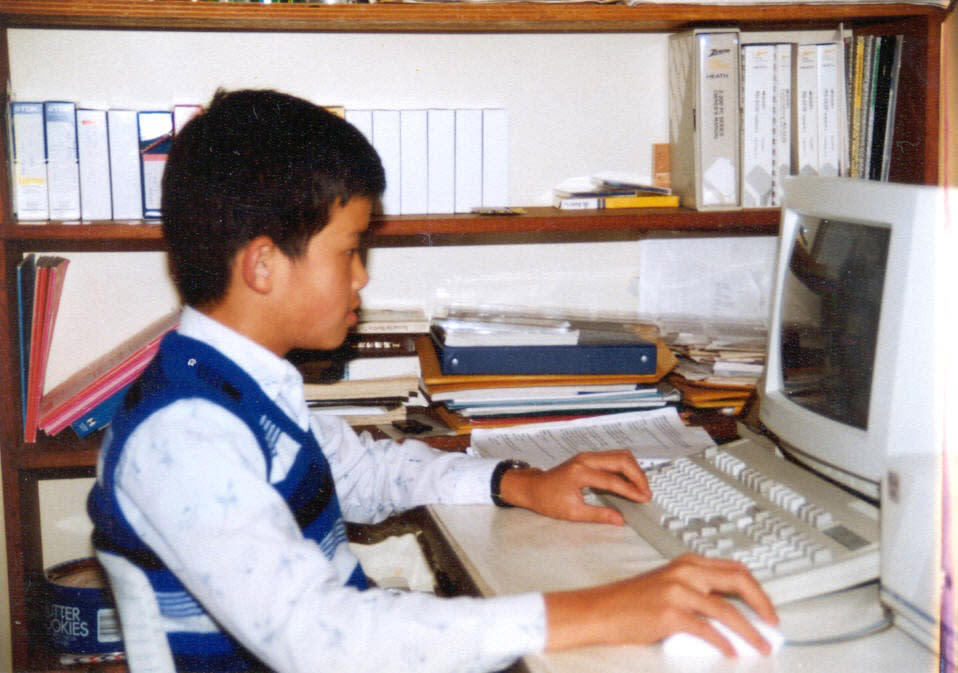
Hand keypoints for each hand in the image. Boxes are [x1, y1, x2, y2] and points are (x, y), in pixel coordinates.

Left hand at [498, 450, 650, 524]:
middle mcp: (585, 459)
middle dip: (638, 475)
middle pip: (621, 459)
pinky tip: (630, 482)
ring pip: (619, 455)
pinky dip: (625, 467)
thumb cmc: (548, 500)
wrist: (533, 487)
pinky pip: (613, 457)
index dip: (631, 490)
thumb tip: (620, 520)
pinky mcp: (589, 457)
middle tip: (646, 492)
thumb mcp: (573, 513)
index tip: (643, 499)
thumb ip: (598, 515)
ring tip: (641, 488)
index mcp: (580, 472)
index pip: (613, 480)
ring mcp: (587, 456)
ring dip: (634, 469)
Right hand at [545, 554, 778, 656]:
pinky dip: (723, 643)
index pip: (735, 569)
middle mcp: (686, 571)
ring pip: (727, 611)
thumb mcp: (668, 583)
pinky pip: (707, 630)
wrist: (602, 610)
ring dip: (750, 631)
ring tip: (760, 645)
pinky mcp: (670, 613)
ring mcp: (678, 591)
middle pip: (738, 582)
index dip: (757, 589)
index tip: (768, 607)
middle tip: (773, 623)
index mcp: (688, 562)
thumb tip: (732, 609)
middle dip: (762, 604)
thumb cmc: (633, 601)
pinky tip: (730, 651)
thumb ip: (698, 589)